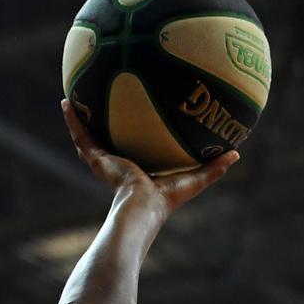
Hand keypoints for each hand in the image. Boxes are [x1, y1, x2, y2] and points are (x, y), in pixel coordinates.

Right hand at [61, 99, 238, 219]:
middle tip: (106, 102)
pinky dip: (72, 120)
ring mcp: (105, 162)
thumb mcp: (194, 178)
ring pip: (90, 137)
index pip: (138, 151)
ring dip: (83, 119)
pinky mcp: (96, 159)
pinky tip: (66, 101)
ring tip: (75, 96)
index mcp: (141, 170)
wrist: (142, 207)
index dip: (140, 137)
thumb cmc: (167, 199)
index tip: (140, 120)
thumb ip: (214, 168)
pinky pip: (81, 135)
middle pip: (112, 141)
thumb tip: (237, 154)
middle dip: (109, 124)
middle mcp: (120, 165)